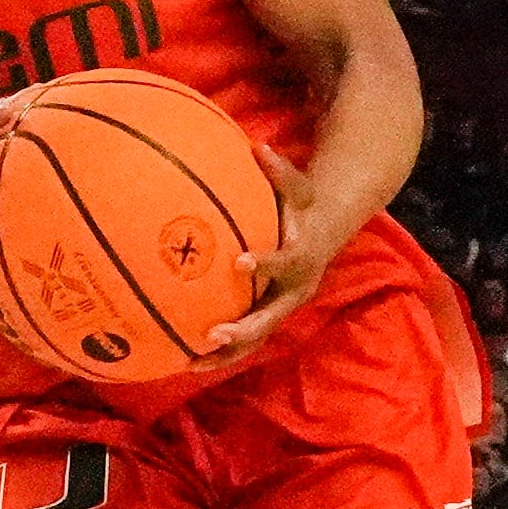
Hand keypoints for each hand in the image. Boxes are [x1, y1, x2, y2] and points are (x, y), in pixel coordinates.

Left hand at [193, 144, 332, 370]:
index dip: (266, 264)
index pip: (286, 263)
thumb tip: (258, 146)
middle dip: (243, 329)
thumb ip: (280, 171)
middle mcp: (293, 291)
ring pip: (257, 339)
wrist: (323, 233)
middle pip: (271, 318)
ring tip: (190, 362)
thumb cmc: (303, 208)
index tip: (240, 262)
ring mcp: (280, 308)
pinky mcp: (267, 317)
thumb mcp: (298, 187)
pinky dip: (219, 352)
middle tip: (212, 334)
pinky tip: (184, 359)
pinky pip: (245, 340)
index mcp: (302, 259)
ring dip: (226, 353)